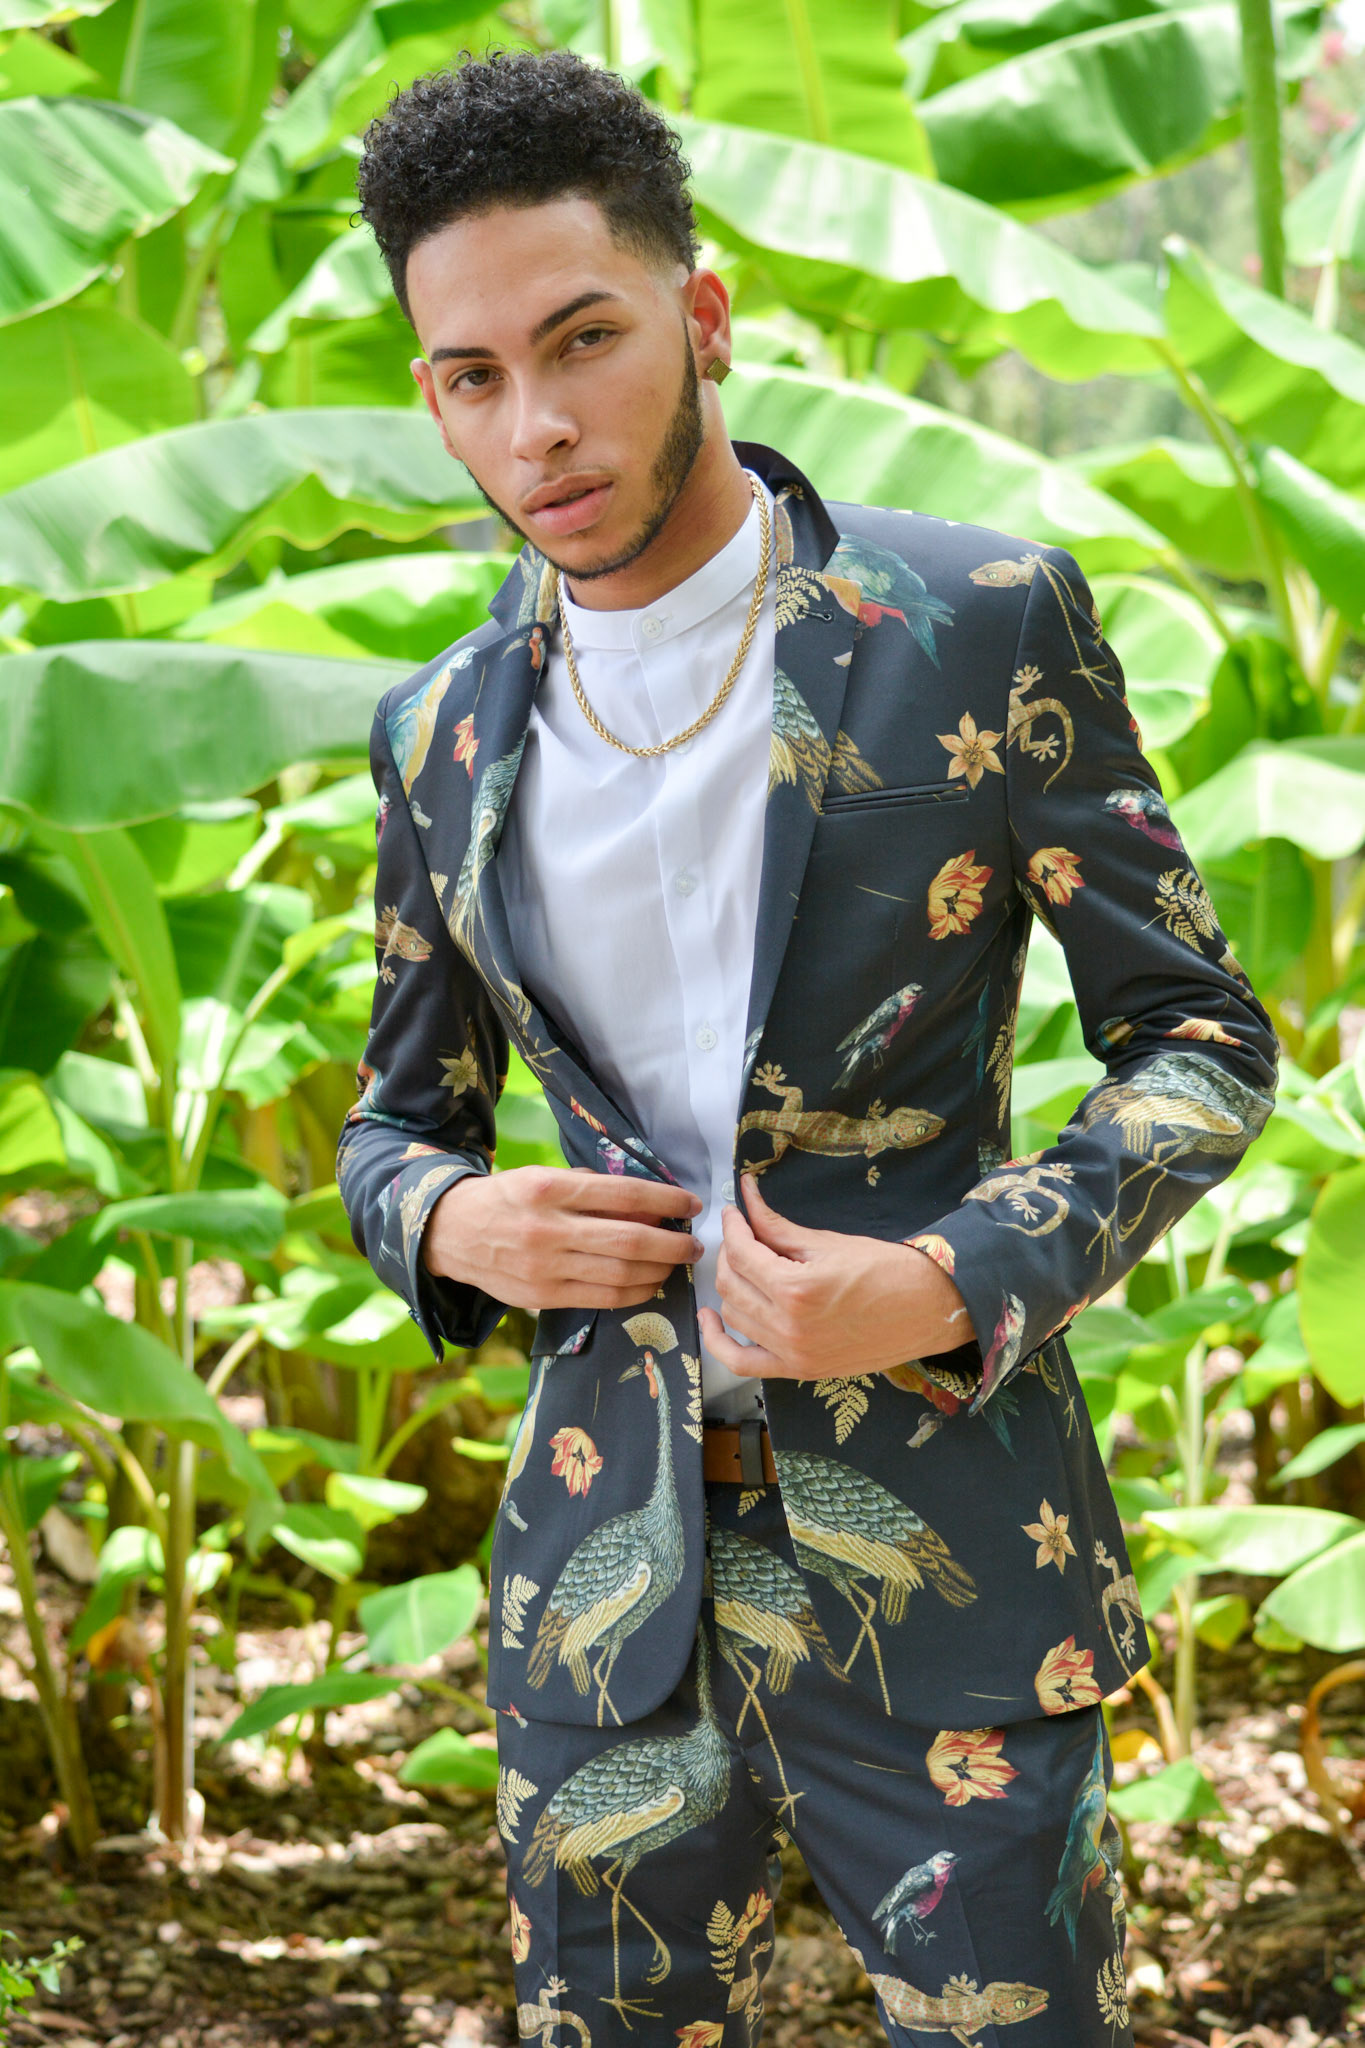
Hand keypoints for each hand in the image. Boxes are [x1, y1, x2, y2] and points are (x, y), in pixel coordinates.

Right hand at [422, 1166, 701, 1310]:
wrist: (450, 1233)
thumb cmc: (507, 1199)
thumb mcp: (543, 1177)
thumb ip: (591, 1190)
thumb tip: (647, 1204)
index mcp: (549, 1188)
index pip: (622, 1193)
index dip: (665, 1199)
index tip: (690, 1203)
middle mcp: (547, 1229)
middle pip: (629, 1240)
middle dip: (673, 1243)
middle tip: (695, 1243)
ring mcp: (544, 1267)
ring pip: (620, 1275)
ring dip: (660, 1270)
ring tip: (678, 1263)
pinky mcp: (541, 1297)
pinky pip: (602, 1299)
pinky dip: (635, 1293)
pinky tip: (651, 1284)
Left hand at [698, 1174, 971, 1381]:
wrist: (928, 1308)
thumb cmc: (887, 1269)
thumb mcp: (827, 1242)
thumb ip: (777, 1226)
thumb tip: (746, 1197)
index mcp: (796, 1289)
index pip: (742, 1253)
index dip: (733, 1226)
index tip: (734, 1210)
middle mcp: (788, 1327)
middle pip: (732, 1285)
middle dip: (730, 1253)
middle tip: (741, 1234)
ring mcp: (792, 1354)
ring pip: (734, 1316)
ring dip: (730, 1287)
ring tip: (742, 1265)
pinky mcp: (799, 1370)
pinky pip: (742, 1363)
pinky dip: (719, 1343)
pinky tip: (711, 1318)